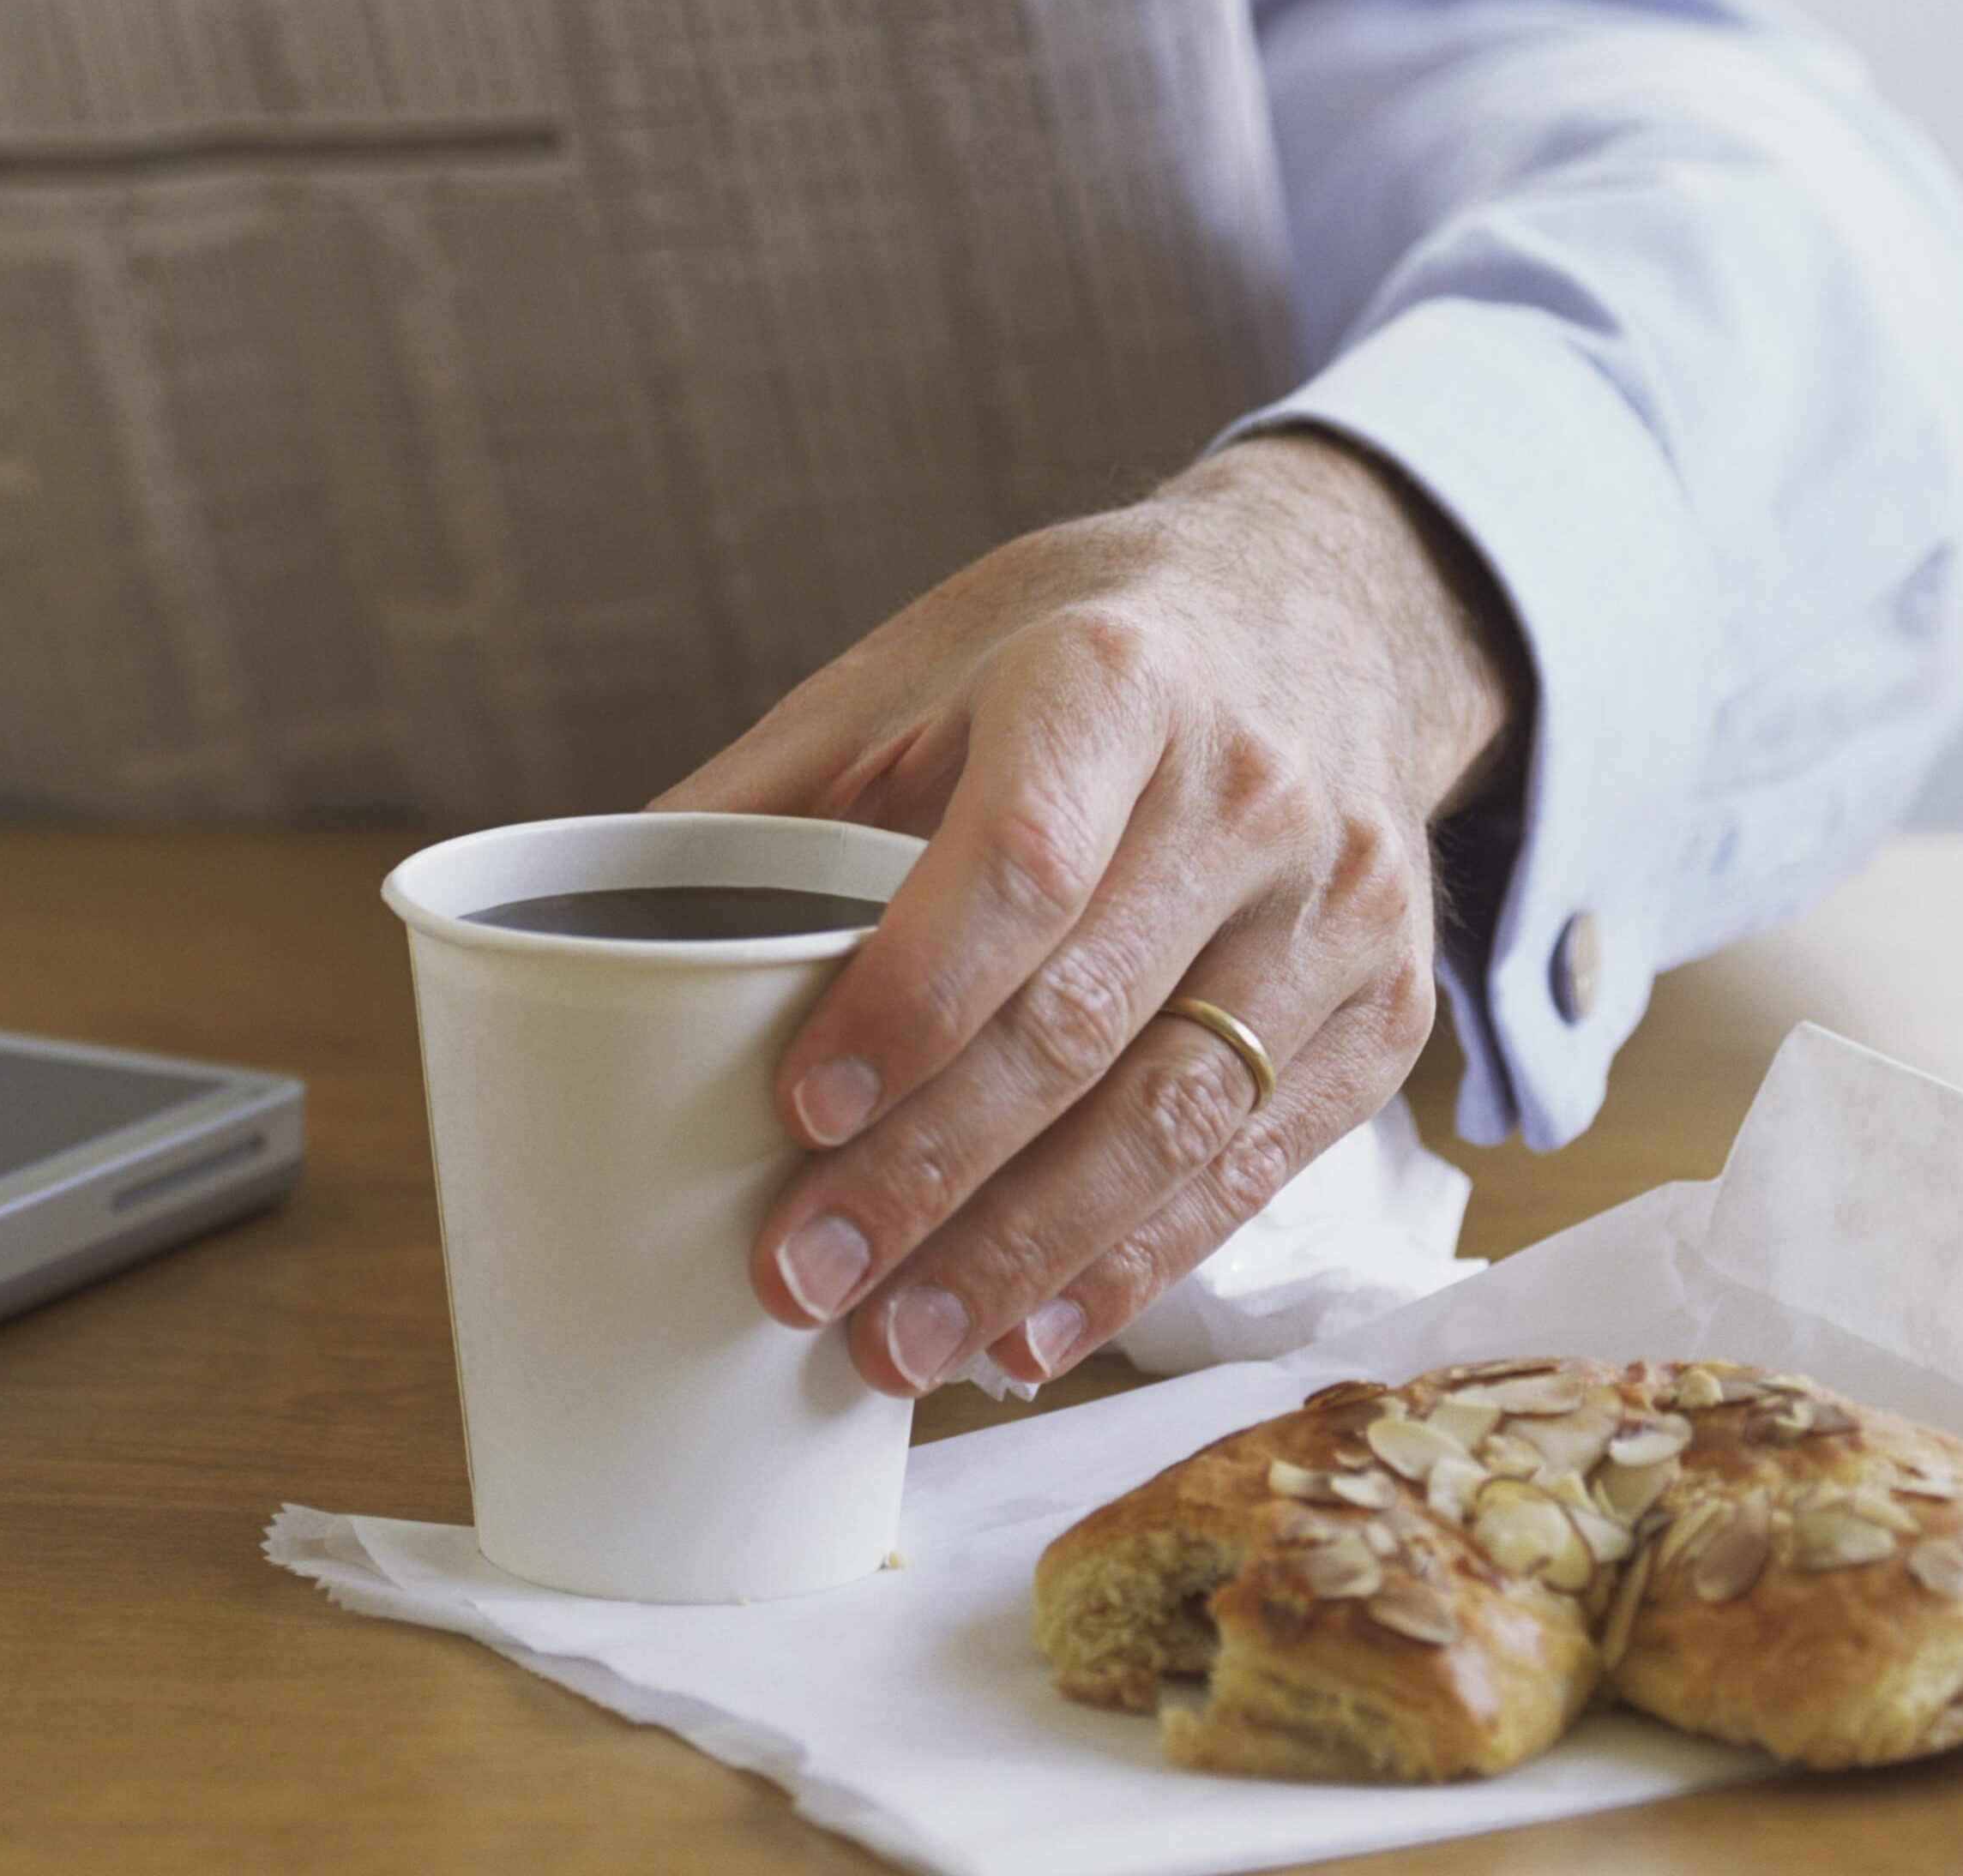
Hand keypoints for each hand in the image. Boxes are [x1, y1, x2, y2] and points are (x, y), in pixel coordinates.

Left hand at [657, 431, 1527, 1396]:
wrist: (1324, 616)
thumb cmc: (1077, 653)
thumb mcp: (917, 669)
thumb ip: (769, 797)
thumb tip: (576, 936)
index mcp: (1111, 685)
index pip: (1016, 865)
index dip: (908, 1002)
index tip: (798, 1111)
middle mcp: (1247, 793)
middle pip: (1084, 1022)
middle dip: (932, 1177)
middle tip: (801, 1282)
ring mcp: (1335, 910)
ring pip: (1177, 1120)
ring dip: (1027, 1257)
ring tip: (899, 1347)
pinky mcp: (1385, 1011)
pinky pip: (1254, 1167)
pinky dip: (1138, 1268)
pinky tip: (1033, 1337)